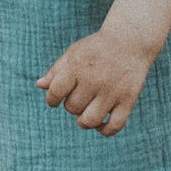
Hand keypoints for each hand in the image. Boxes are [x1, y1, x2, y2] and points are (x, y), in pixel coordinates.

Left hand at [35, 26, 157, 135]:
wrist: (130, 40)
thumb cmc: (96, 49)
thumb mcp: (74, 53)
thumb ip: (56, 70)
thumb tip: (40, 86)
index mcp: (77, 67)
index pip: (55, 92)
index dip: (52, 100)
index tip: (56, 99)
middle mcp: (94, 80)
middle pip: (72, 107)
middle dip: (71, 106)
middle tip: (79, 97)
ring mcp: (112, 91)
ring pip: (90, 120)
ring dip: (83, 121)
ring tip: (86, 113)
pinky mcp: (128, 99)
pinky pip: (115, 125)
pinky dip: (104, 130)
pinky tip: (100, 124)